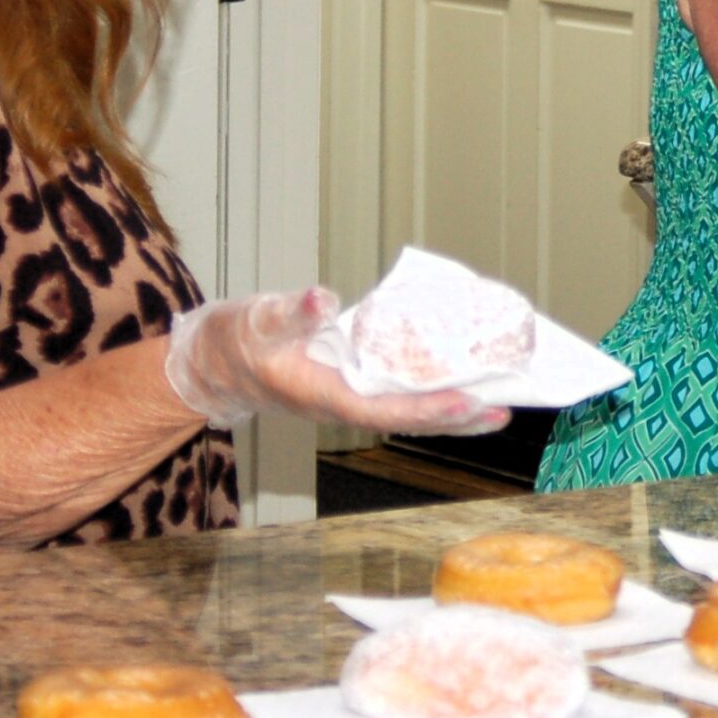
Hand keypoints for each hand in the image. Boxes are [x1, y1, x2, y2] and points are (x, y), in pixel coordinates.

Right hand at [163, 288, 512, 434]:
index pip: (384, 408)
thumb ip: (290, 313)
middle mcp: (344, 405)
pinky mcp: (354, 387)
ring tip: (500, 404)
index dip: (427, 407)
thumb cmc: (233, 344)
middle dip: (456, 418)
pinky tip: (464, 384)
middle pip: (409, 418)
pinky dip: (436, 393)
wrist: (213, 364)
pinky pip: (403, 395)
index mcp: (324, 395)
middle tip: (505, 409)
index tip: (467, 401)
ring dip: (454, 412)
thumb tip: (320, 298)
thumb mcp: (257, 322)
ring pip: (411, 412)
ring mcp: (351, 399)